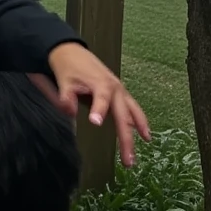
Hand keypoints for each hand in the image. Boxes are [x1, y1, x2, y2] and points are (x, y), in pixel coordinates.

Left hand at [28, 42, 149, 167]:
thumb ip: (66, 97)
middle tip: (128, 159)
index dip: (99, 111)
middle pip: (124, 115)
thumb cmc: (69, 67)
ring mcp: (120, 90)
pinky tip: (144, 134)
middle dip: (126, 137)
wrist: (72, 52)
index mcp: (101, 84)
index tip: (95, 122)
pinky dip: (139, 120)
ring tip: (145, 145)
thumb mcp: (64, 81)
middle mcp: (115, 88)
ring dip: (139, 129)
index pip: (102, 100)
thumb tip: (69, 112)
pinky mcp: (120, 92)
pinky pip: (133, 108)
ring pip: (133, 112)